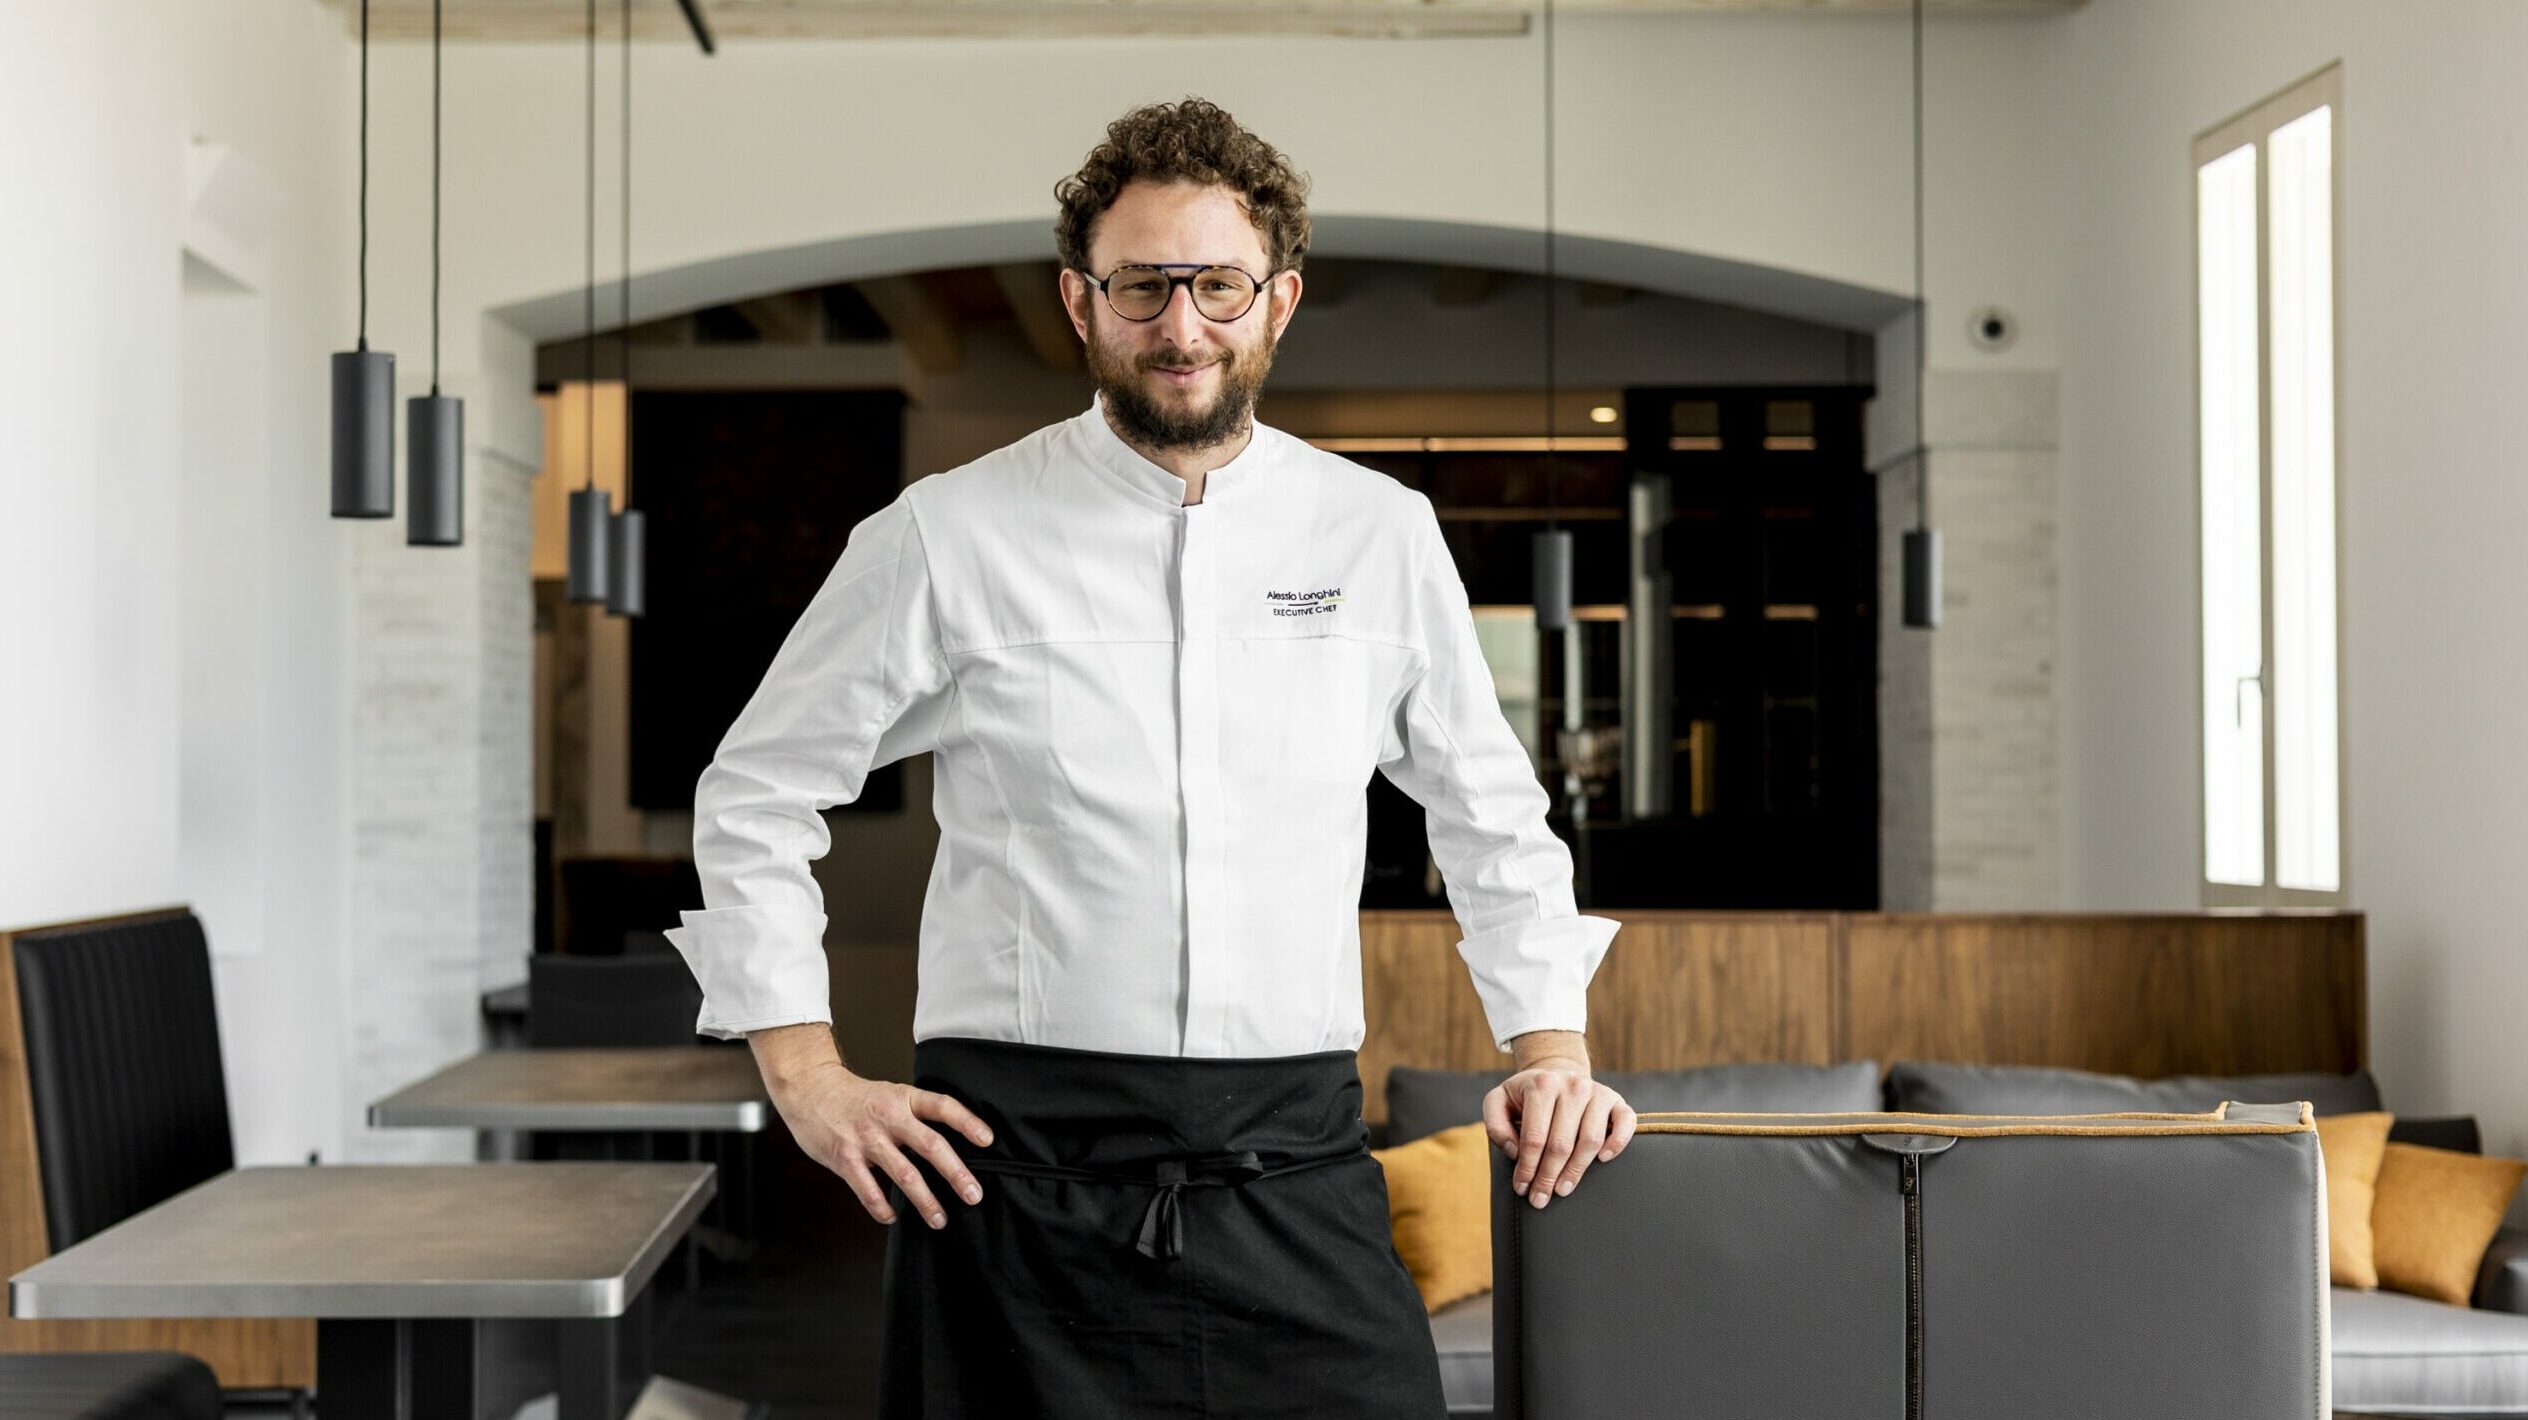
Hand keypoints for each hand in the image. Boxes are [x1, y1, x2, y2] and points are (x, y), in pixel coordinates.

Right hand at [764, 1060, 993, 1229]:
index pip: (942, 1106)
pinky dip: (881, 1207)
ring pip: (903, 1173)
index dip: (967, 1122)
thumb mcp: (890, 1094)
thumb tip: (950, 1144)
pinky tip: (891, 1217)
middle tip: (974, 1195)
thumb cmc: (856, 1098)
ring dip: (925, 1200)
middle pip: (930, 1145)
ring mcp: (866, 1138)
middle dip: (955, 1173)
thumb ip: (915, 1115)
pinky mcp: (844, 1157)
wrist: (810, 1089)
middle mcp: (888, 1117)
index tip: (988, 1141)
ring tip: (939, 1219)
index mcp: (903, 1098)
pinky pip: (867, 1189)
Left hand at [1482, 1058, 1635, 1208]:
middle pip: (1561, 1143)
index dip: (1528, 1167)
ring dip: (1576, 1170)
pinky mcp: (1616, 1100)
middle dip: (1549, 1176)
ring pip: (1590, 1139)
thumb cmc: (1525, 1095)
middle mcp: (1572, 1086)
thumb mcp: (1498, 1102)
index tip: (1522, 1187)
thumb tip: (1514, 1152)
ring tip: (1563, 1190)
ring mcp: (1597, 1092)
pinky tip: (1603, 1159)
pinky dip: (1617, 1143)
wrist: (1556, 1072)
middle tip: (1540, 1199)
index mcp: (1542, 1085)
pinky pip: (1625, 1123)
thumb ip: (1495, 1125)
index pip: (1534, 1137)